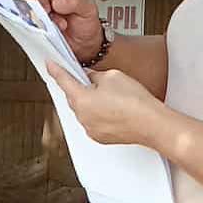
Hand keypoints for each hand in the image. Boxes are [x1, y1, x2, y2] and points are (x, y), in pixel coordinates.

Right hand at [28, 0, 103, 61]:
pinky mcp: (33, 20)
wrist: (83, 46)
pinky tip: (43, 28)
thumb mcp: (88, 10)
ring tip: (49, 22)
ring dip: (35, 11)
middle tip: (48, 10)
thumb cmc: (86, 24)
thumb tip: (59, 0)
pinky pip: (24, 16)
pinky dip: (31, 21)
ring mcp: (39, 7)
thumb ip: (77, 1)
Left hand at [47, 64, 161, 147]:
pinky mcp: (100, 137)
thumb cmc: (135, 102)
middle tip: (92, 79)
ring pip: (84, 110)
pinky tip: (113, 108)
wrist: (152, 124)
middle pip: (73, 97)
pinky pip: (93, 121)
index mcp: (81, 100)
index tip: (50, 65)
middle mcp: (82, 117)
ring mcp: (91, 129)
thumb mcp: (112, 76)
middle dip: (80, 87)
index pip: (63, 80)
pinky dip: (98, 114)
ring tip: (111, 96)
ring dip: (91, 102)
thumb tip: (90, 78)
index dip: (56, 70)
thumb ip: (94, 75)